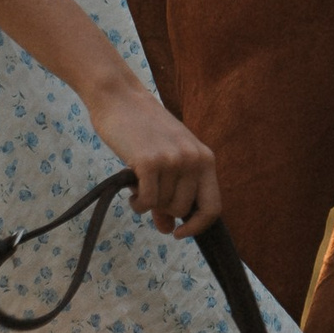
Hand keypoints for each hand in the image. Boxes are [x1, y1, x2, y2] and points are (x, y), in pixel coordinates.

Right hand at [84, 68, 221, 236]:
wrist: (120, 99)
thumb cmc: (143, 130)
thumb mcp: (167, 160)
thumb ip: (172, 195)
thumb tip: (169, 230)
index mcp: (205, 158)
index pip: (213, 207)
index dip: (197, 226)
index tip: (180, 234)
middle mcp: (193, 159)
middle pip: (182, 209)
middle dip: (163, 208)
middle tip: (149, 191)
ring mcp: (173, 160)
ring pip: (162, 205)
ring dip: (147, 201)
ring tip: (139, 181)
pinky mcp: (150, 162)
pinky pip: (146, 201)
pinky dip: (136, 203)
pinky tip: (131, 190)